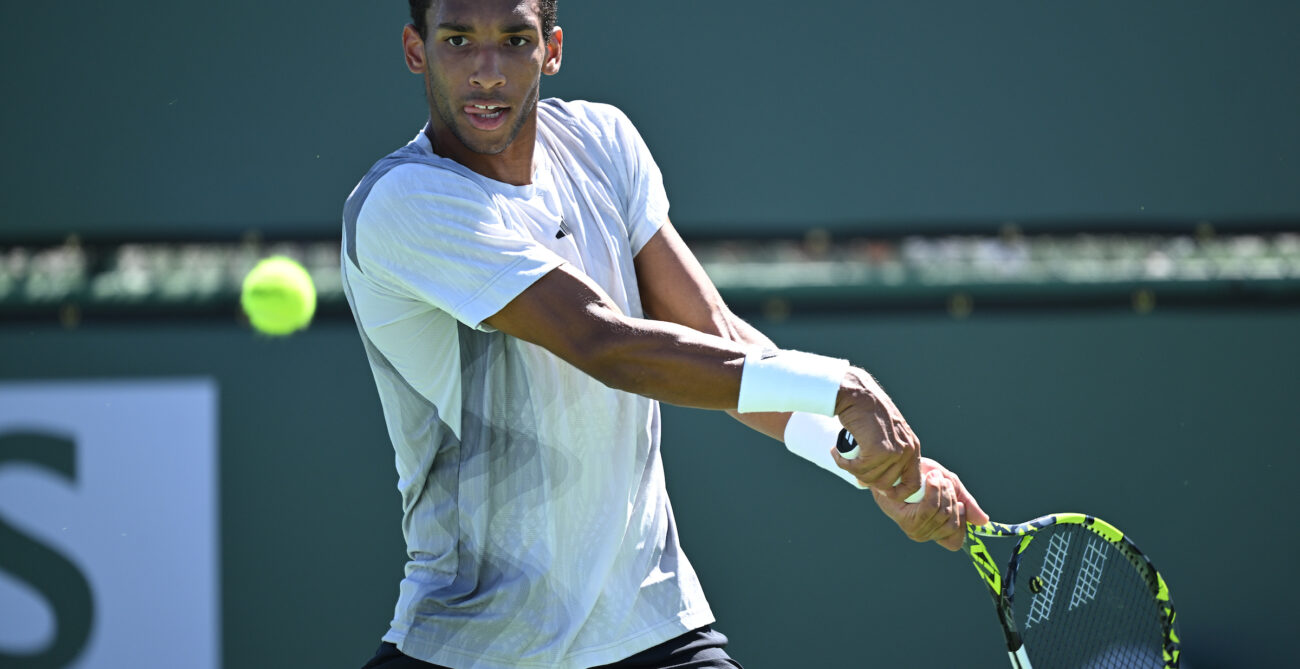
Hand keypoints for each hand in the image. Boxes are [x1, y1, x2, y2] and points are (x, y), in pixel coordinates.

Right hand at [830, 367, 922, 500]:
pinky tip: (837, 451)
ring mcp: (894, 451)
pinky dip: (844, 463)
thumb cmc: (867, 412)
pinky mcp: (878, 450)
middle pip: (885, 484)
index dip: (896, 493)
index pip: (912, 484)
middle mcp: (907, 450)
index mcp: (912, 447)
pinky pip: (858, 469)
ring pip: (870, 478)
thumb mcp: (885, 434)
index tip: (878, 489)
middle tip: (851, 465)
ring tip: (842, 455)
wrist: (857, 393)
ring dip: (852, 469)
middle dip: (865, 478)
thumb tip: (868, 482)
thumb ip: (884, 455)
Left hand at [871, 458, 988, 550]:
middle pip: (952, 523)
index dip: (961, 521)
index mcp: (937, 529)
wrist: (899, 465)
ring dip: (942, 491)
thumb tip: (984, 522)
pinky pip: (929, 509)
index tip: (958, 502)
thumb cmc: (923, 477)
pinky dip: (934, 491)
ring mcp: (915, 529)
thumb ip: (967, 503)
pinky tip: (929, 479)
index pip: (955, 542)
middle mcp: (926, 534)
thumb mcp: (951, 487)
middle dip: (951, 497)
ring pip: (942, 514)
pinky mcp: (906, 520)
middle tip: (942, 481)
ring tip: (934, 478)